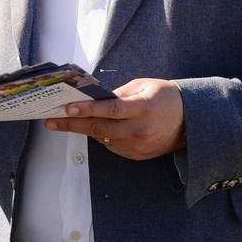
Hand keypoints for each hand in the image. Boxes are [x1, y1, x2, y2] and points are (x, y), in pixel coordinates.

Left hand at [44, 78, 184, 159]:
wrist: (191, 120)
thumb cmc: (165, 96)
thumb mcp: (144, 85)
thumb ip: (119, 93)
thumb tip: (94, 99)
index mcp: (142, 108)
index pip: (109, 110)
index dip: (87, 110)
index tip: (67, 108)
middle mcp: (139, 129)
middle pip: (99, 128)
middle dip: (72, 125)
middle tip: (51, 122)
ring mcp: (138, 145)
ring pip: (103, 139)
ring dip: (85, 130)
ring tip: (67, 122)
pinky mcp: (138, 155)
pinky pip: (112, 147)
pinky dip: (102, 137)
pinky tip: (96, 128)